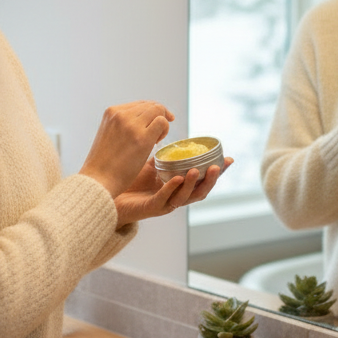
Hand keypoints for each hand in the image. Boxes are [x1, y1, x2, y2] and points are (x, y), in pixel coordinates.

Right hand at [78, 101, 173, 197]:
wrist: (97, 180)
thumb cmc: (104, 163)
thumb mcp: (108, 134)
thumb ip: (122, 124)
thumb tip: (143, 120)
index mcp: (111, 112)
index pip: (140, 104)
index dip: (151, 112)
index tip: (154, 124)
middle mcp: (121, 114)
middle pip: (151, 105)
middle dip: (160, 117)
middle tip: (157, 135)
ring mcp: (131, 125)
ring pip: (158, 111)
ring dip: (163, 124)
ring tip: (155, 140)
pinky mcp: (142, 138)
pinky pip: (162, 123)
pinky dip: (164, 130)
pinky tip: (156, 143)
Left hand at [113, 157, 233, 226]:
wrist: (108, 195)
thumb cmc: (129, 180)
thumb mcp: (150, 164)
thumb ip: (163, 154)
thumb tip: (168, 129)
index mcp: (178, 186)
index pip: (202, 179)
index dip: (217, 171)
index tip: (229, 159)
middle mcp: (175, 196)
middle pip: (199, 191)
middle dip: (210, 180)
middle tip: (216, 166)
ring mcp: (164, 203)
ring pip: (184, 197)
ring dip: (192, 184)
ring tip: (196, 171)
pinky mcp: (150, 208)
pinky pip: (163, 199)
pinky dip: (171, 188)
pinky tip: (176, 178)